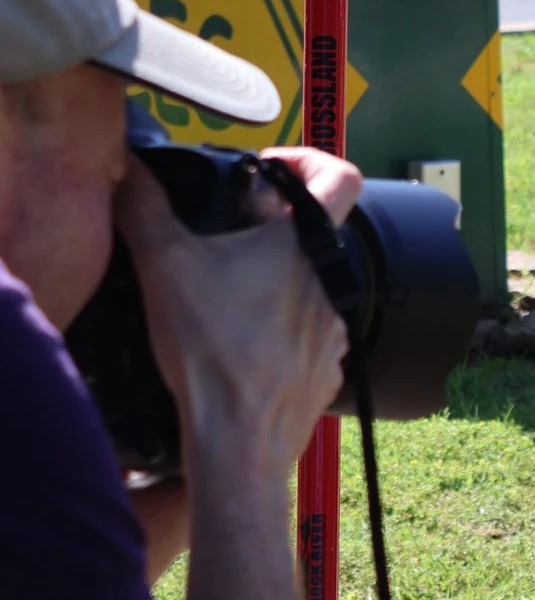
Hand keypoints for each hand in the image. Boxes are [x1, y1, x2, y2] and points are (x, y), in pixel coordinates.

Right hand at [116, 153, 351, 477]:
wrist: (238, 439)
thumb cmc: (210, 350)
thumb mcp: (164, 265)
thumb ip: (144, 206)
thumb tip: (128, 168)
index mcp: (307, 246)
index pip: (342, 175)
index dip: (309, 160)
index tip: (270, 171)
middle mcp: (333, 283)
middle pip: (314, 233)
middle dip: (271, 228)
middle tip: (226, 235)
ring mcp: (336, 328)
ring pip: (309, 284)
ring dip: (272, 280)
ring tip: (224, 295)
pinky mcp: (328, 367)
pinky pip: (306, 331)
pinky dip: (276, 327)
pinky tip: (237, 340)